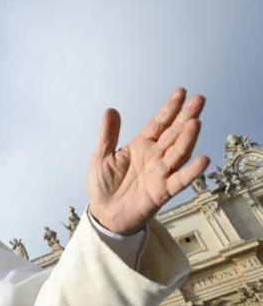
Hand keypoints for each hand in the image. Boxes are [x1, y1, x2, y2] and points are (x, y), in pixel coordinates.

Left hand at [88, 88, 209, 234]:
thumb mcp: (101, 156)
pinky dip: (191, 172)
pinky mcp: (162, 192)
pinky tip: (203, 160)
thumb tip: (110, 109)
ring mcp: (161, 173)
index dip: (170, 108)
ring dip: (188, 139)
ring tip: (195, 123)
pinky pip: (179, 181)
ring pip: (178, 153)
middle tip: (199, 100)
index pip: (159, 123)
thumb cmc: (104, 185)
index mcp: (141, 145)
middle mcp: (155, 156)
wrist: (104, 214)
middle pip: (174, 134)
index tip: (181, 92)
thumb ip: (108, 134)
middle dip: (186, 117)